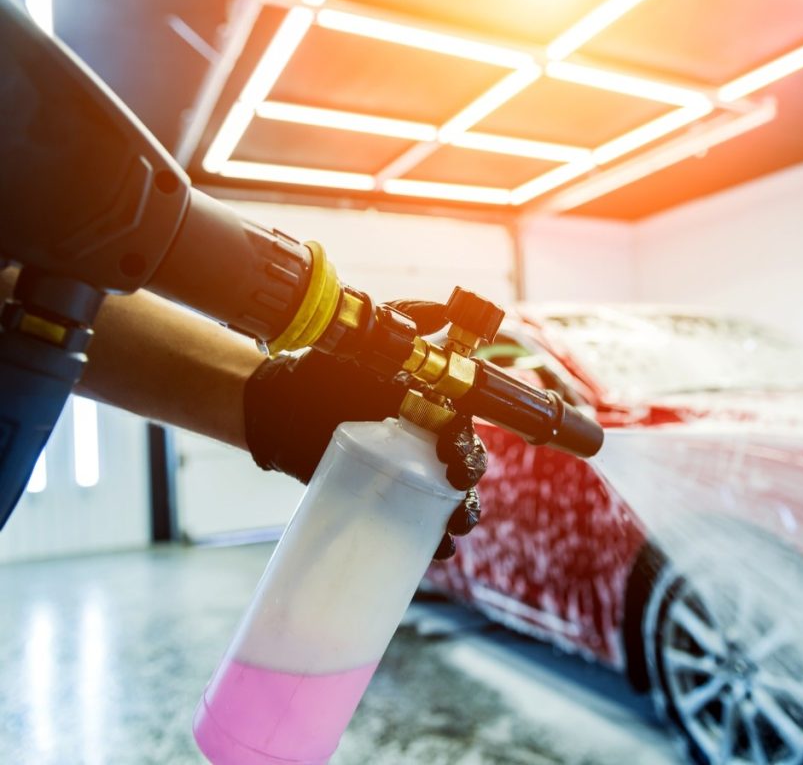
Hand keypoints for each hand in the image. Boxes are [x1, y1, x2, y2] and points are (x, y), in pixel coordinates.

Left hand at [243, 300, 484, 559]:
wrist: (275, 404)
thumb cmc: (322, 367)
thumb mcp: (365, 340)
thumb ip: (406, 318)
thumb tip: (445, 310)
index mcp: (429, 410)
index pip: (464, 434)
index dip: (469, 452)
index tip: (454, 461)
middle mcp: (422, 443)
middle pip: (463, 473)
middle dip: (469, 492)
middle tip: (455, 498)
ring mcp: (400, 473)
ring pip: (447, 504)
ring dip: (459, 521)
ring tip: (449, 536)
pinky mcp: (377, 496)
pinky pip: (413, 523)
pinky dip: (430, 542)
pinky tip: (434, 552)